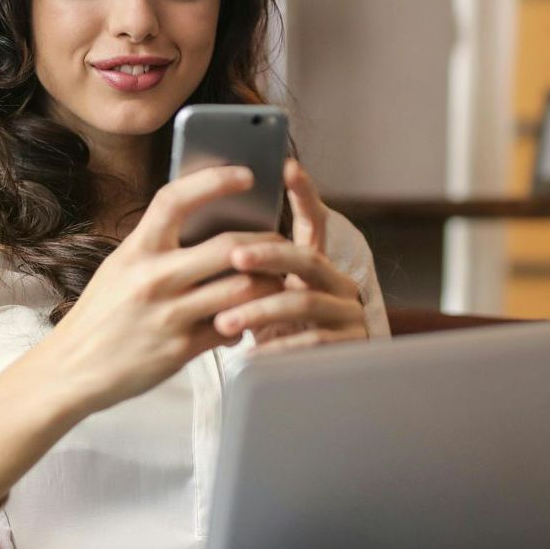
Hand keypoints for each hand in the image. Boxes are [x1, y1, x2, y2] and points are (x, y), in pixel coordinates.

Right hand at [36, 165, 286, 413]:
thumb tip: (204, 225)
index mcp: (136, 251)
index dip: (215, 181)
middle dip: (265, 245)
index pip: (176, 200)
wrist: (71, 370)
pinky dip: (245, 323)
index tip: (246, 175)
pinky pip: (231, 329)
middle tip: (280, 245)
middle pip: (229, 248)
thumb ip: (157, 247)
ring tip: (274, 283)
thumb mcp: (119, 268)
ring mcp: (168, 315)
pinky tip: (245, 321)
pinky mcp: (180, 350)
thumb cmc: (99, 316)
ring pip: (242, 290)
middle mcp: (153, 278)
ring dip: (267, 285)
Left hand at [216, 159, 369, 355]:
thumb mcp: (256, 298)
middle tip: (234, 256)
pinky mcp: (349, 346)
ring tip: (224, 321)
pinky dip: (278, 347)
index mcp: (314, 265)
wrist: (295, 381)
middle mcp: (337, 282)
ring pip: (304, 300)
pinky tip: (251, 354)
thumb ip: (244, 269)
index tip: (287, 167)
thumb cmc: (268, 334)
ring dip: (260, 309)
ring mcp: (346, 313)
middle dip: (269, 255)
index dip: (304, 194)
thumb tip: (200, 232)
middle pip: (306, 257)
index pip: (312, 222)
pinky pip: (312, 341)